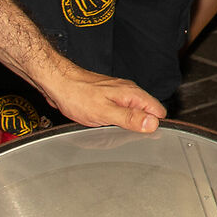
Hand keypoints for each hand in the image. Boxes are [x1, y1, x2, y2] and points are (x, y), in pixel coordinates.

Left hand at [39, 64, 164, 132]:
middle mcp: (128, 92)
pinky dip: (114, 119)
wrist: (58, 83)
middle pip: (147, 113)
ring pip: (133, 113)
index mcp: (132, 94)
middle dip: (138, 125)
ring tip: (108, 126)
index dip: (152, 125)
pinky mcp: (108, 98)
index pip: (158, 111)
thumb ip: (131, 118)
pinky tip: (102, 122)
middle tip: (119, 130)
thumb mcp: (106, 112)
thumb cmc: (77, 95)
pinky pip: (120, 111)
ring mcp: (118, 94)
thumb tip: (153, 124)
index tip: (139, 133)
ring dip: (124, 123)